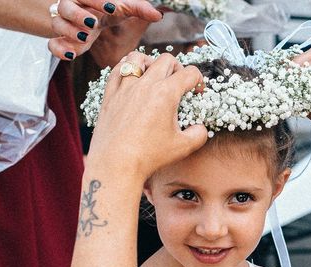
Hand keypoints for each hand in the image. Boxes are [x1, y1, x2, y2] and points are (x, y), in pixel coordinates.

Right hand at [48, 0, 162, 60]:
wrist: (89, 20)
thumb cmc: (106, 11)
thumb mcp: (122, 9)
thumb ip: (139, 9)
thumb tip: (159, 15)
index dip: (98, 1)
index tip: (113, 8)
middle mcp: (71, 9)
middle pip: (65, 7)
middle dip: (77, 15)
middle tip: (93, 24)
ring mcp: (64, 25)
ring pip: (58, 25)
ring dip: (71, 32)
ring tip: (86, 39)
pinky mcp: (62, 42)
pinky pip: (53, 45)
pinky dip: (60, 50)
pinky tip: (72, 55)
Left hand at [86, 51, 207, 180]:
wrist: (116, 164)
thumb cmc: (149, 156)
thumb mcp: (183, 147)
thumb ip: (199, 134)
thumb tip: (200, 128)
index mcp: (166, 93)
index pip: (189, 73)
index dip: (199, 81)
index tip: (197, 92)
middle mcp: (145, 84)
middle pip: (166, 60)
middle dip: (178, 68)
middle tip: (179, 83)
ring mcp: (125, 87)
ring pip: (137, 58)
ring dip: (150, 62)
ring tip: (153, 74)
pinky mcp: (110, 95)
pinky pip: (116, 71)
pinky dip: (126, 69)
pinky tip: (131, 79)